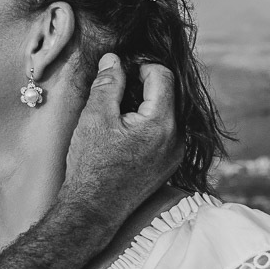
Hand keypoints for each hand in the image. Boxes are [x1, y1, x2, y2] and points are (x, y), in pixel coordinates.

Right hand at [62, 55, 179, 222]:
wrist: (94, 209)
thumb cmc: (92, 165)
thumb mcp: (95, 116)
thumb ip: (108, 83)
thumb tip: (114, 59)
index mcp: (162, 123)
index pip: (162, 75)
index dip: (140, 65)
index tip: (121, 69)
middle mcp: (177, 138)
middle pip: (168, 93)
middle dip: (144, 84)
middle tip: (118, 86)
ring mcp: (175, 153)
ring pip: (167, 112)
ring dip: (146, 103)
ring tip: (119, 109)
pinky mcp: (168, 164)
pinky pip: (165, 131)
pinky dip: (149, 121)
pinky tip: (125, 129)